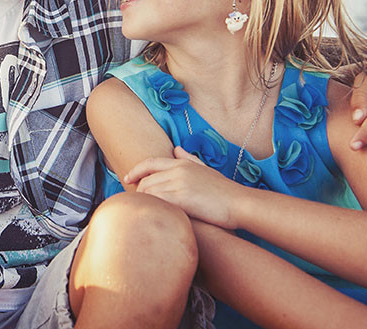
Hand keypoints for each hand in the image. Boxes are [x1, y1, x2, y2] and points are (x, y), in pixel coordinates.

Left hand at [124, 147, 248, 228]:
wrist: (240, 203)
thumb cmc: (224, 191)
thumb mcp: (205, 169)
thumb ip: (189, 159)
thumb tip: (176, 149)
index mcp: (181, 163)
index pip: (150, 163)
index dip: (136, 170)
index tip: (127, 178)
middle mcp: (177, 171)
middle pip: (146, 180)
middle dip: (139, 192)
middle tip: (137, 204)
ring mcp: (179, 183)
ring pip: (149, 192)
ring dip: (144, 202)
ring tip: (143, 213)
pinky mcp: (182, 198)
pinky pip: (158, 202)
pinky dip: (152, 208)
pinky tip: (152, 216)